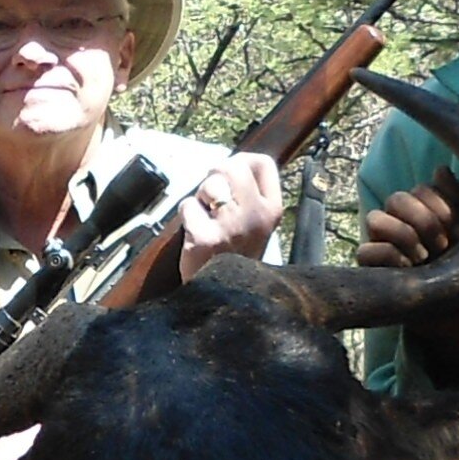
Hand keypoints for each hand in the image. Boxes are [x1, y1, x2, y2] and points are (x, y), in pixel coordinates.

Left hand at [174, 151, 284, 276]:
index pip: (262, 163)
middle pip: (232, 166)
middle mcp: (256, 215)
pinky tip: (194, 234)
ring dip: (200, 197)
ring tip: (205, 217)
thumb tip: (229, 164)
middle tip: (211, 197)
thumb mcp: (255, 226)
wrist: (224, 297)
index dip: (241, 162)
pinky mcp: (205, 238)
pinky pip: (188, 205)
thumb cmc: (235, 256)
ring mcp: (231, 226)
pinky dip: (186, 216)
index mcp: (272, 210)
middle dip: (215, 176)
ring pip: (209, 184)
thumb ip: (248, 196)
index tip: (230, 177)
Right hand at [361, 186, 458, 268]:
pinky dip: (389, 255)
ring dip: (404, 235)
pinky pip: (366, 250)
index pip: (422, 189)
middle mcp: (399, 221)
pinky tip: (409, 268)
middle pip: (397, 199)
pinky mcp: (369, 267)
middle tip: (443, 246)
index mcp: (423, 209)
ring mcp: (381, 243)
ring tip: (424, 257)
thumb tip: (440, 170)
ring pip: (375, 218)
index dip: (441, 206)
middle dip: (424, 221)